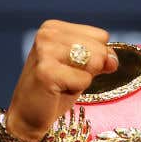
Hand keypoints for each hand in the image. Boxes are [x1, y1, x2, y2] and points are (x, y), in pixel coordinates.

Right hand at [5, 20, 118, 141]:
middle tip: (67, 78)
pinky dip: (76, 89)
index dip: (97, 56)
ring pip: (95, 62)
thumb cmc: (57, 88)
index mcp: (54, 27)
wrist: (27, 114)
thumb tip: (112, 60)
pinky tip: (57, 90)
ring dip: (84, 79)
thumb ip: (101, 57)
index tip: (74, 67)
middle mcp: (47, 34)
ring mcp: (45, 51)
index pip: (102, 35)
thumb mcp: (82, 66)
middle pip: (100, 48)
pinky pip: (84, 79)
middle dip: (92, 69)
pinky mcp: (46, 71)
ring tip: (63, 83)